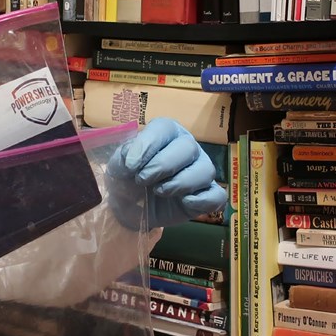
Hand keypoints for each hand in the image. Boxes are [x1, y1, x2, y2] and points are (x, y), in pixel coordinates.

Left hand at [105, 118, 227, 230]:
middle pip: (188, 147)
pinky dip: (202, 200)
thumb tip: (133, 157)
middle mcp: (186, 148)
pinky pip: (217, 195)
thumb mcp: (118, 167)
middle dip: (163, 165)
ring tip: (159, 191)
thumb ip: (123, 158)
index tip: (131, 166)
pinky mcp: (206, 196)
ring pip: (205, 170)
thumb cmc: (127, 179)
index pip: (165, 128)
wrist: (130, 208)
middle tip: (143, 180)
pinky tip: (184, 203)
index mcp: (166, 134)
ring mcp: (200, 171)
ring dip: (181, 182)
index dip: (148, 144)